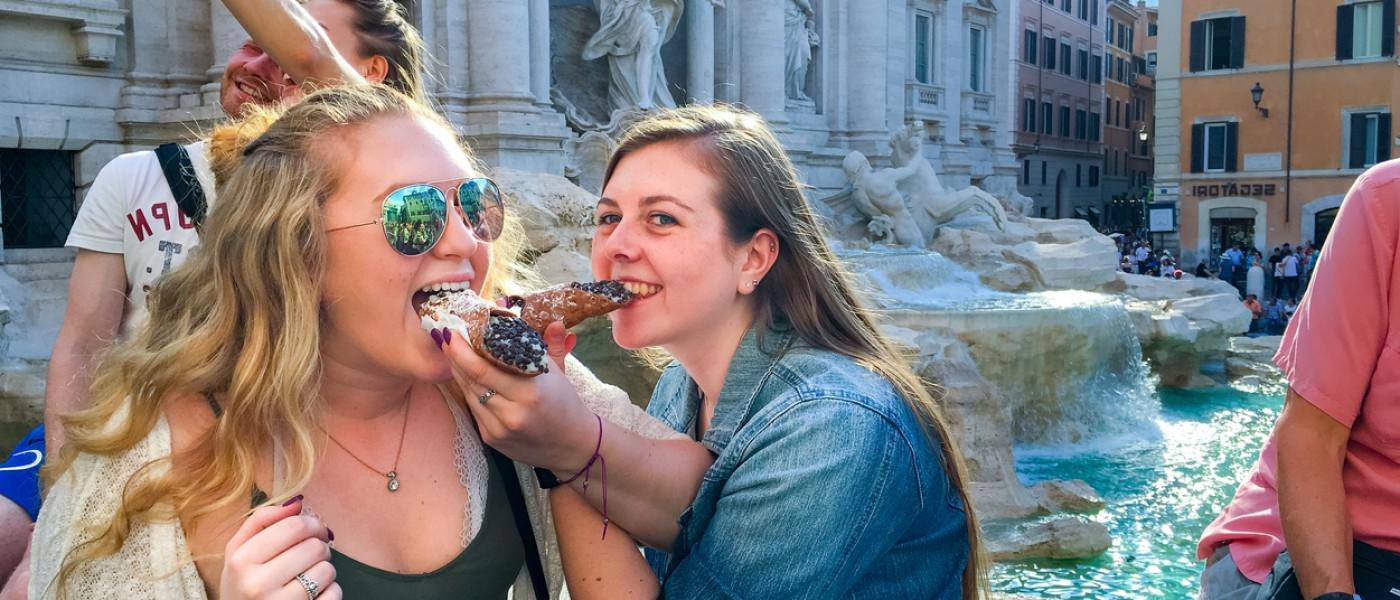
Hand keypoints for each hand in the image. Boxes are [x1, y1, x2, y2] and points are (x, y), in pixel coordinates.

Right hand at [219, 497, 339, 599]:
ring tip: (309, 576)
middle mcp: (257, 583)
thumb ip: (261, 521)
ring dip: (324, 569)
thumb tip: (296, 503)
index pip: (293, 526)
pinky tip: (315, 594)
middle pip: (314, 547)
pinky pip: (333, 593)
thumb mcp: (238, 552)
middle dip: (320, 546)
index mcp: (242, 560)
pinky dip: (330, 591)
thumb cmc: (243, 584)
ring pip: (326, 570)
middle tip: (314, 553)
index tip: (315, 529)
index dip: (312, 524)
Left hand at [443, 320, 598, 474]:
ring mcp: (500, 429)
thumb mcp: (560, 373)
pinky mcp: (492, 439)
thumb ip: (552, 344)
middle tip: (448, 337)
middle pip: (472, 380)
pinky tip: (467, 378)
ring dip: (459, 373)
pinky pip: (474, 410)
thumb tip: (553, 320)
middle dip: (456, 357)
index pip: (484, 369)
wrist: (572, 446)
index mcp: (530, 392)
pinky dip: (469, 392)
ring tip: (453, 354)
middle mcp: (512, 412)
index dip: (463, 351)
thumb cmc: (565, 404)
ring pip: (470, 395)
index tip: (453, 333)